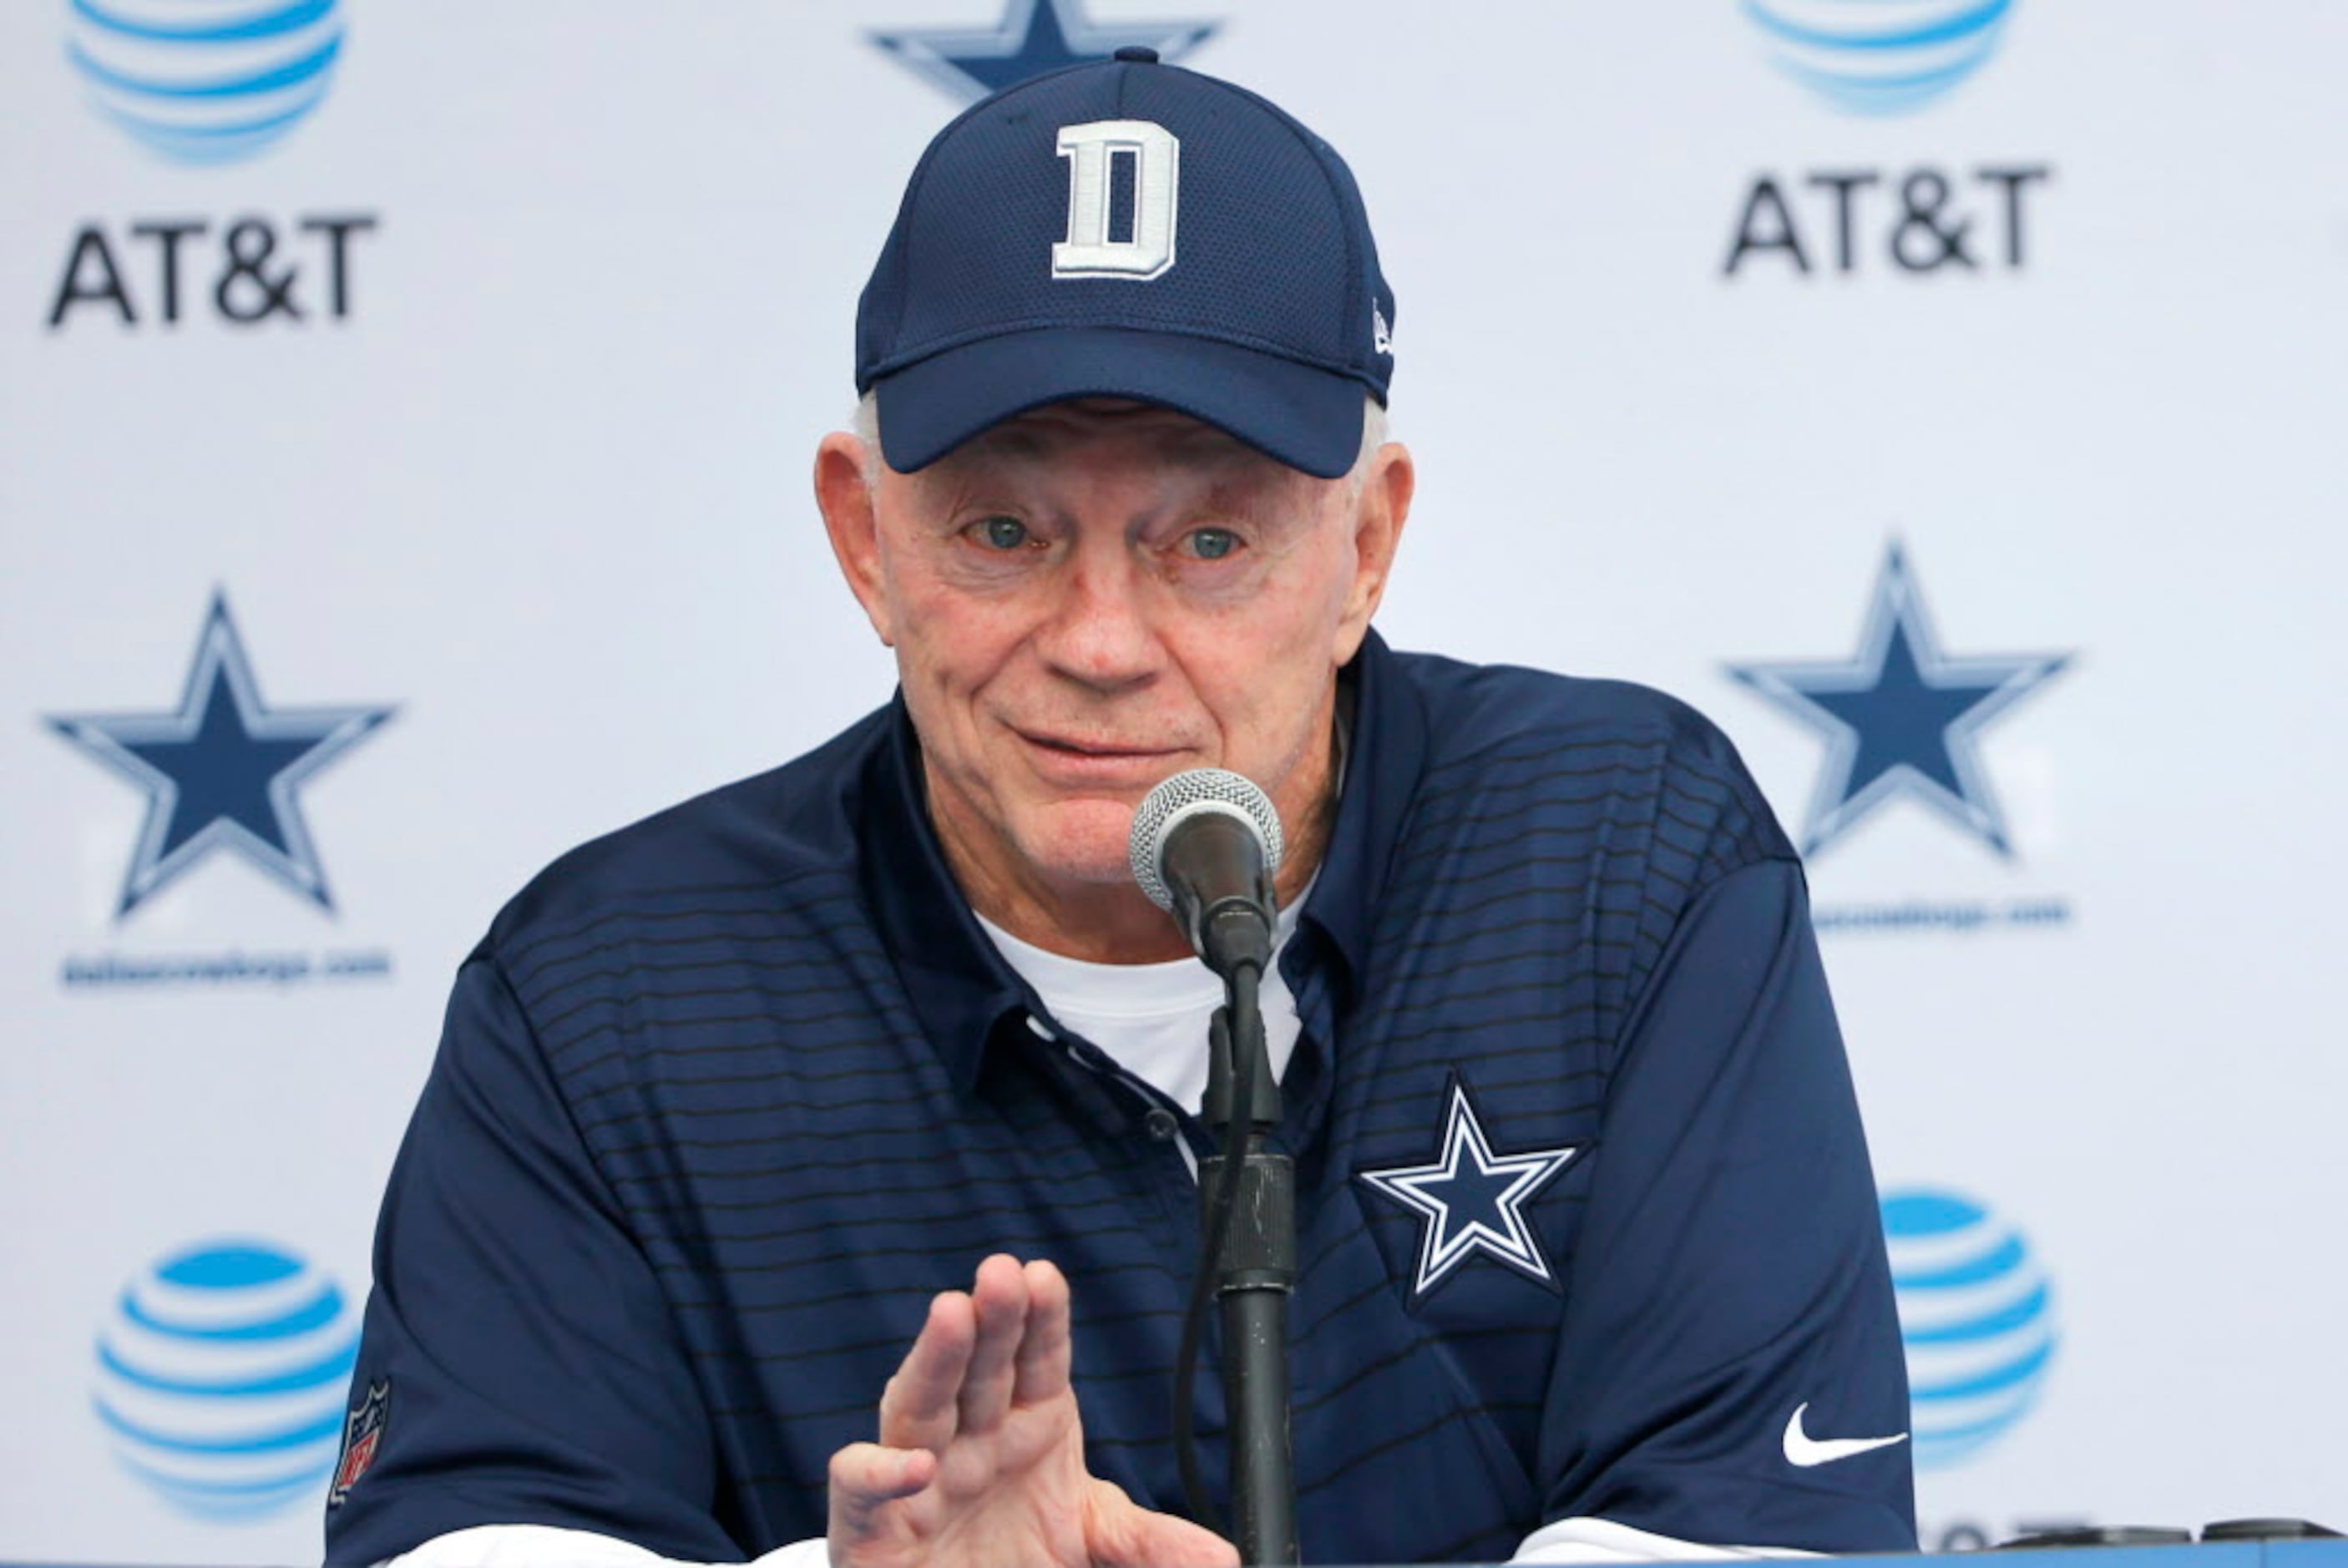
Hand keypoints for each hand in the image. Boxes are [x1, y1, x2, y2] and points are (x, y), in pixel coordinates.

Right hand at [827, 1254, 1236, 1567]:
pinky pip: (864, 1484)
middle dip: (992, 1319)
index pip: (1036, 1358)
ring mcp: (918, 1477)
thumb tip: (1223, 1557)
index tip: (1045, 1277)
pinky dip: (883, 1470)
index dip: (1041, 1318)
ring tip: (952, 1313)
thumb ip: (1147, 1542)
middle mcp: (969, 1440)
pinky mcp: (870, 1524)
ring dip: (935, 1359)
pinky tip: (916, 1463)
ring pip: (919, 1404)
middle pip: (979, 1367)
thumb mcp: (1090, 1540)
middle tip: (1003, 1272)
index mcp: (1025, 1425)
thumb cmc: (1009, 1556)